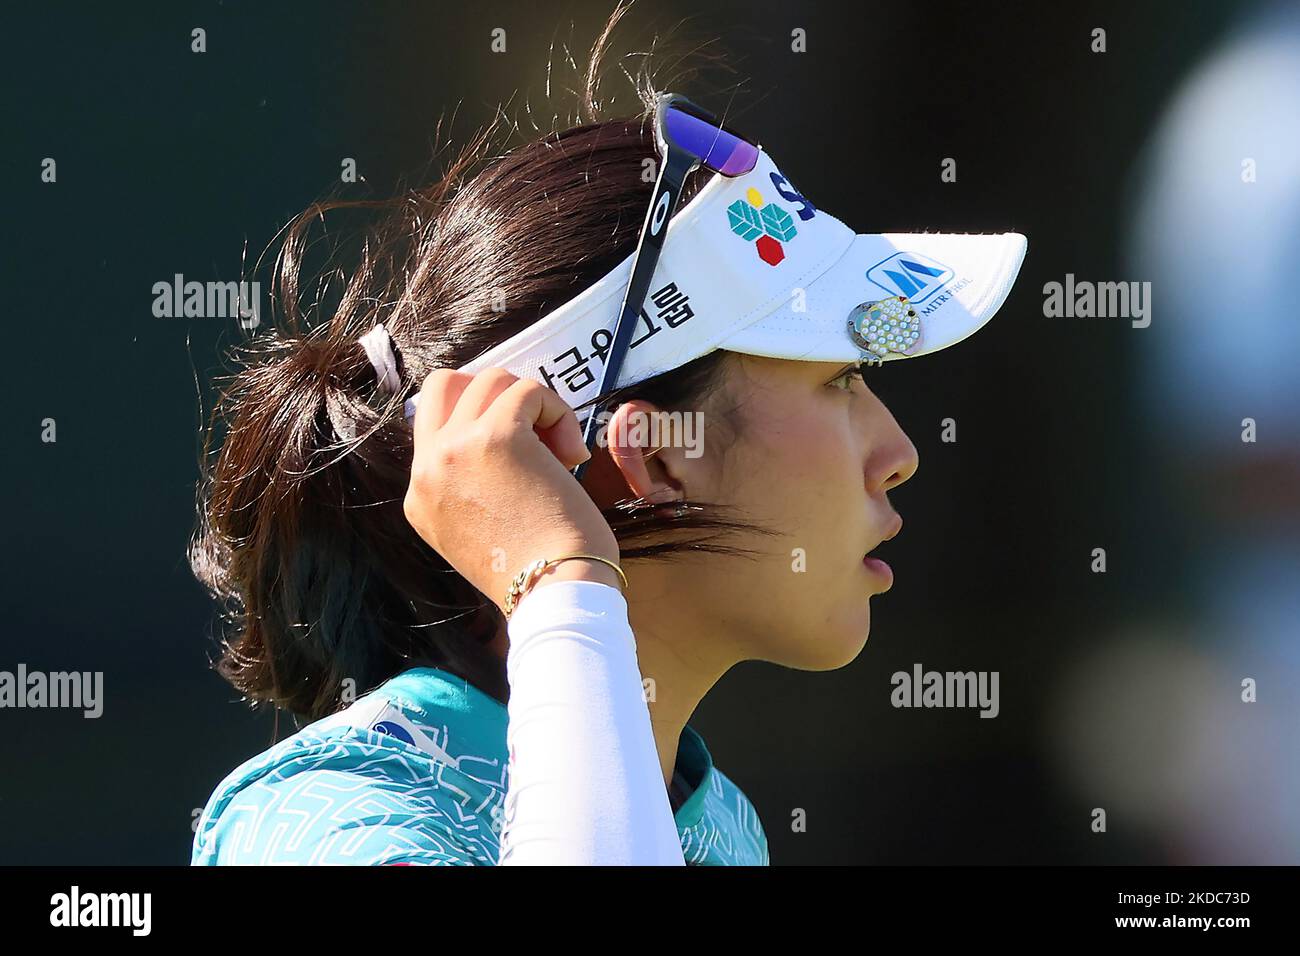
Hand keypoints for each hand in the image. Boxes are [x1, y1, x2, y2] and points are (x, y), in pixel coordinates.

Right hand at [403, 368, 621, 614]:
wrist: (552, 593)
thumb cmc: (535, 571)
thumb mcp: (477, 532)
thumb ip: (473, 489)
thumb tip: (512, 443)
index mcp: (419, 497)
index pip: (436, 427)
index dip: (482, 426)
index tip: (521, 460)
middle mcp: (427, 468)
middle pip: (444, 385)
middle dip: (493, 396)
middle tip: (531, 432)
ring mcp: (456, 448)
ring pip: (491, 379)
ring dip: (535, 405)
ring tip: (560, 452)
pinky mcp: (497, 435)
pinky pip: (529, 391)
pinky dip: (558, 412)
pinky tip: (573, 454)